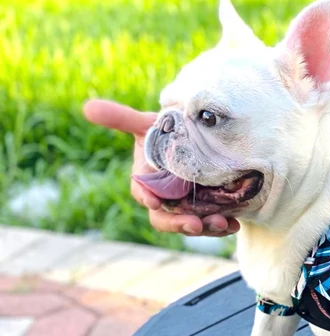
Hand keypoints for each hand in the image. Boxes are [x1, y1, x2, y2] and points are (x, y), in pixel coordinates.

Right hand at [82, 99, 238, 236]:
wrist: (199, 135)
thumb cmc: (168, 130)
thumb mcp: (148, 124)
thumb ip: (122, 118)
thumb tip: (88, 107)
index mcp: (147, 180)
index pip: (143, 193)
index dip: (148, 197)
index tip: (156, 200)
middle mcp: (166, 197)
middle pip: (166, 218)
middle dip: (179, 223)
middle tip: (195, 225)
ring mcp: (188, 204)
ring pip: (192, 223)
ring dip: (206, 228)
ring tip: (223, 225)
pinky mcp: (210, 207)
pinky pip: (214, 221)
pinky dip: (223, 225)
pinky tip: (234, 225)